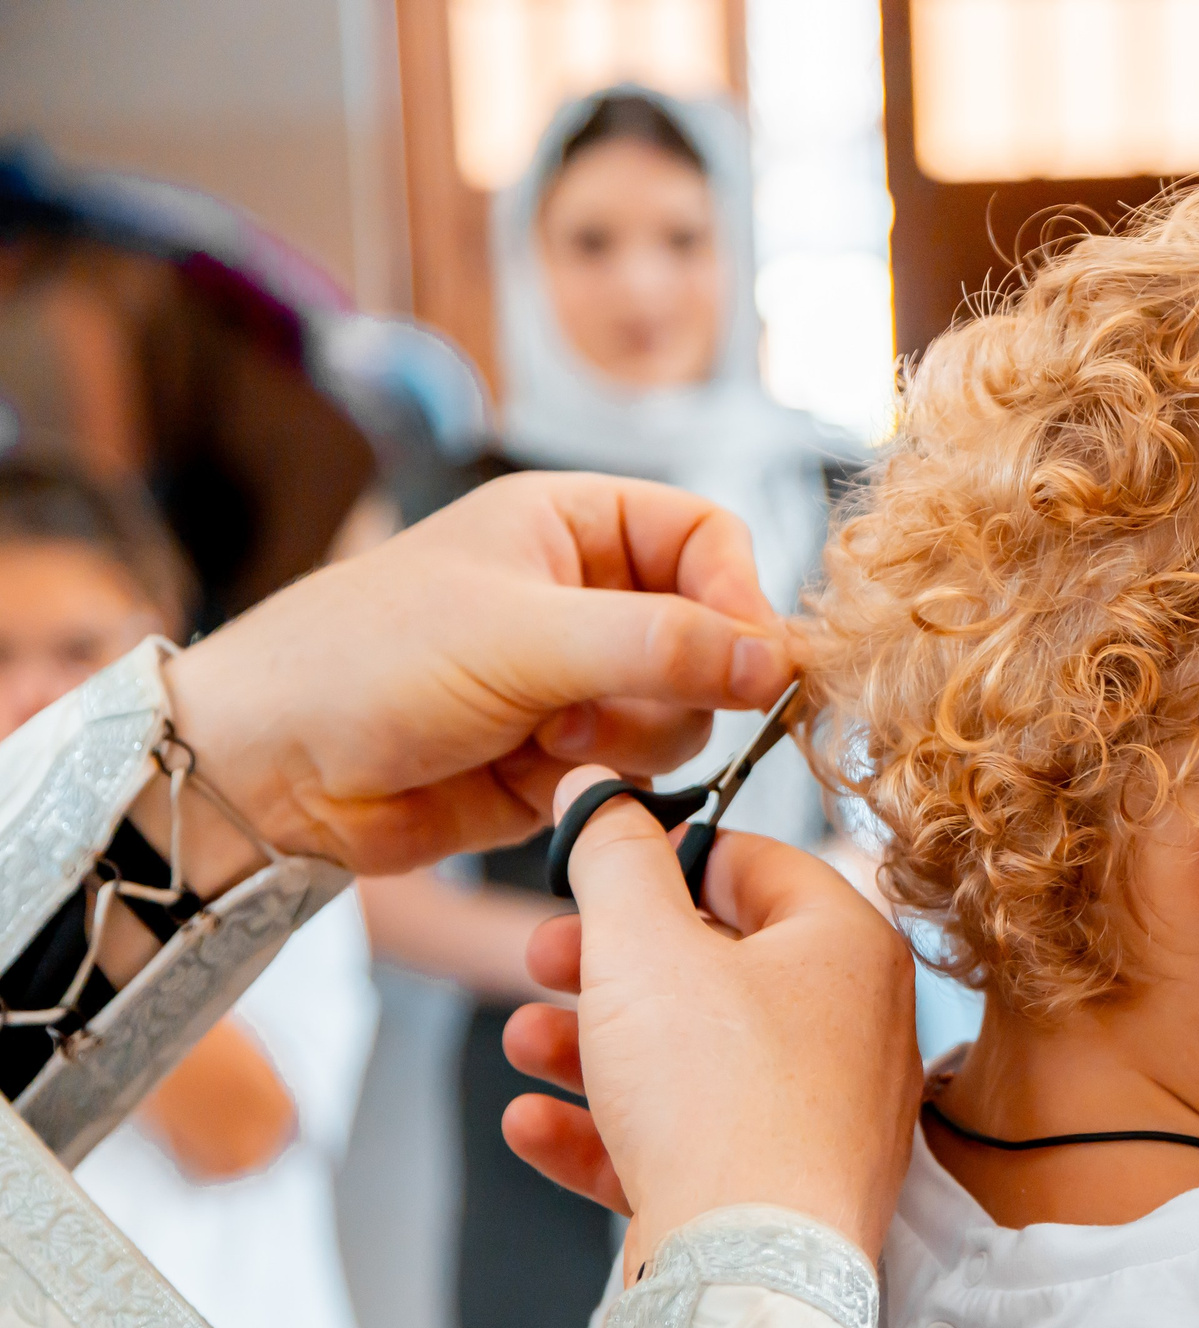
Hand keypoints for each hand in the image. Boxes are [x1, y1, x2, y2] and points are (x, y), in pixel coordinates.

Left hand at [155, 473, 794, 881]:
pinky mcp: (568, 757)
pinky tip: (531, 771)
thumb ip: (658, 645)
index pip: (708, 538)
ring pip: (684, 714)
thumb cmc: (365, 663)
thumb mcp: (522, 635)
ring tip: (548, 736)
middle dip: (676, 681)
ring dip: (629, 735)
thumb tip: (775, 660)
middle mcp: (586, 597)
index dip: (739, 595)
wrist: (272, 772)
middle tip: (615, 699)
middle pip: (711, 635)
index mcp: (572, 525)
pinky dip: (600, 779)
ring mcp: (579, 681)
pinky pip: (640, 772)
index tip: (749, 659)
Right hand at [500, 767, 921, 1268]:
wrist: (753, 1274)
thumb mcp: (642, 946)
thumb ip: (613, 857)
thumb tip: (600, 790)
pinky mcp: (783, 1194)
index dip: (662, 858)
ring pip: (693, 1060)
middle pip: (716, 967)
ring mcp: (824, 1117)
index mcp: (848, 947)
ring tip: (525, 1044)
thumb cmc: (717, 1097)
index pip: (755, 865)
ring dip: (594, 1047)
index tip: (589, 868)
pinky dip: (612, 1132)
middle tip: (540, 960)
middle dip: (609, 964)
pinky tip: (533, 1125)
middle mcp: (854, 1027)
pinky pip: (691, 1144)